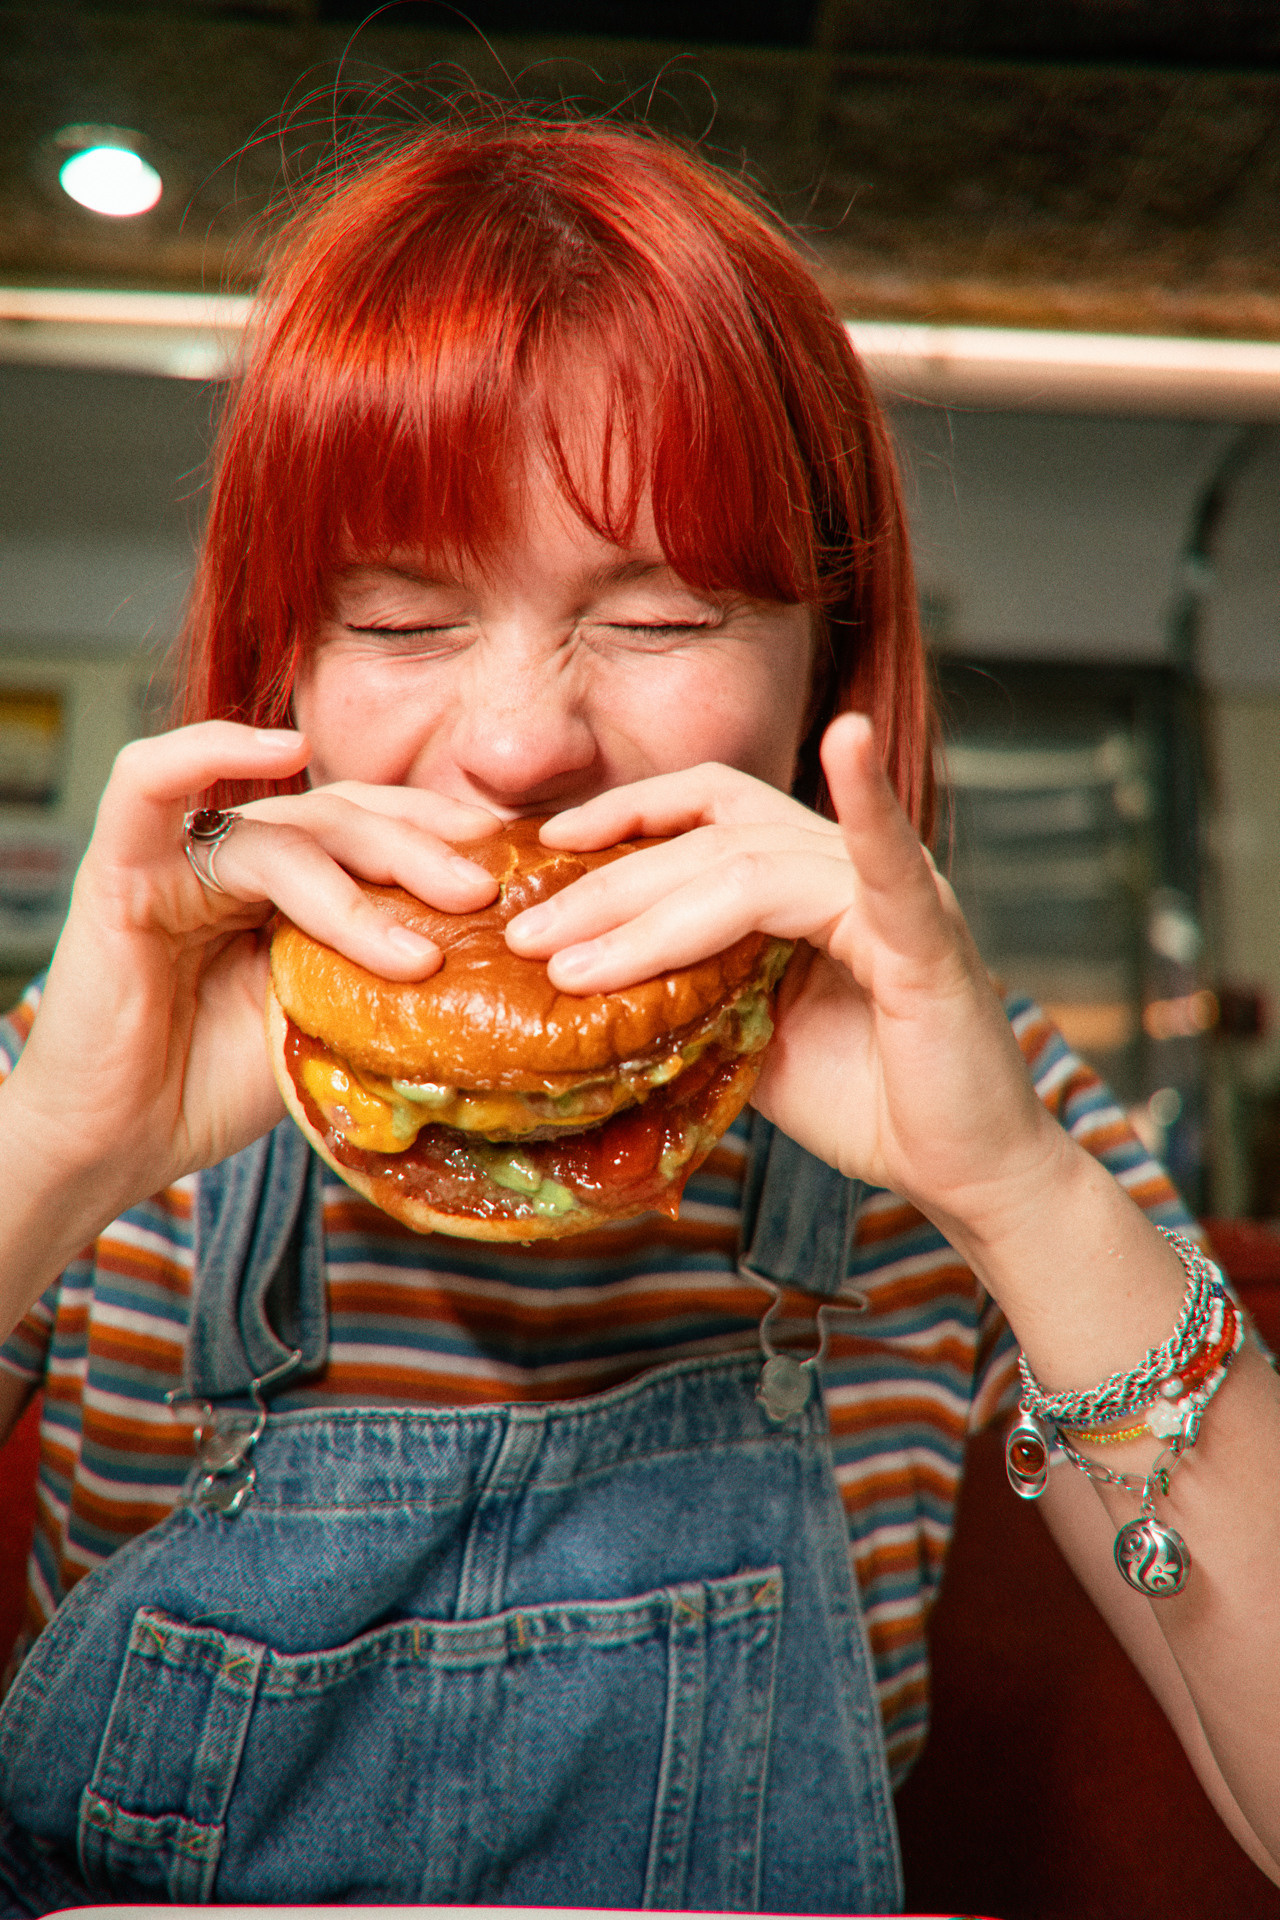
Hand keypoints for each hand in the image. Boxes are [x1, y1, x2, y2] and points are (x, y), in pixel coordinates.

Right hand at [3, 722, 499, 1229]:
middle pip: (344, 819)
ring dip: (367, 867)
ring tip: (435, 921)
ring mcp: (179, 860)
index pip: (372, 832)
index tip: (509, 866)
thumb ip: (378, 977)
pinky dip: (213, 750)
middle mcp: (238, 861)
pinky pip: (152, 782)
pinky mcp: (121, 870)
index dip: (439, 837)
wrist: (117, 1144)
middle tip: (485, 890)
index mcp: (288, 891)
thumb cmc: (215, 1089)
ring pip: (287, 827)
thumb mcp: (327, 1023)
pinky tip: (283, 751)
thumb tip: (492, 969)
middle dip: (422, 849)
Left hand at [506, 712, 1066, 1251]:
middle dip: (606, 886)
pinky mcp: (928, 940)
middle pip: (711, 840)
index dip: (629, 815)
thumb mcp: (750, 1037)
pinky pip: (889, 864)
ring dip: (648, 913)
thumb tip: (587, 982)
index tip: (543, 848)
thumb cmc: (866, 1101)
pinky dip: (870, 802)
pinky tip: (849, 743)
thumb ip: (695, 992)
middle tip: (519, 932)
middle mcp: (851, 870)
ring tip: (567, 958)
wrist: (961, 1173)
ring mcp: (894, 896)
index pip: (711, 812)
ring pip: (751, 869)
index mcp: (810, 882)